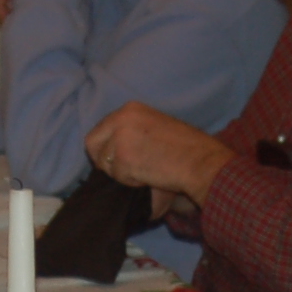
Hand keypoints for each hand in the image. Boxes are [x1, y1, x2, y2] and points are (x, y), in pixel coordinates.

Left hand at [85, 103, 231, 204]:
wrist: (199, 160)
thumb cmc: (186, 149)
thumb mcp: (156, 127)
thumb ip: (132, 132)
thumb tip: (114, 150)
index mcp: (130, 109)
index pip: (101, 129)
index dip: (105, 148)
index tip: (116, 160)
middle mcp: (121, 118)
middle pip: (92, 144)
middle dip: (104, 161)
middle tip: (122, 172)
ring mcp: (120, 137)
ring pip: (104, 163)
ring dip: (121, 173)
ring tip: (145, 172)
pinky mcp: (123, 158)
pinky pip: (117, 177)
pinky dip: (131, 182)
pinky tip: (149, 177)